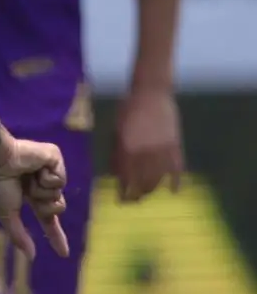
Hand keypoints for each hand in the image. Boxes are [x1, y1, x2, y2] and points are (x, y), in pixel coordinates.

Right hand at [0, 132, 69, 260]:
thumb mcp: (7, 215)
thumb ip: (19, 236)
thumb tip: (30, 257)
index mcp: (32, 198)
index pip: (48, 221)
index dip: (55, 237)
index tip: (64, 254)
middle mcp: (43, 185)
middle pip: (57, 208)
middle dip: (43, 205)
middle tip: (28, 191)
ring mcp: (50, 171)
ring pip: (59, 193)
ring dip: (41, 189)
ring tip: (27, 177)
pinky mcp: (55, 158)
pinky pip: (61, 178)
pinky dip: (46, 177)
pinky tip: (34, 168)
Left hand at [113, 86, 184, 201]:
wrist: (151, 92)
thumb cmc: (128, 110)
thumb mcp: (116, 133)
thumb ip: (116, 155)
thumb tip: (116, 176)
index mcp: (127, 150)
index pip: (125, 180)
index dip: (123, 193)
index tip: (121, 201)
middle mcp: (144, 153)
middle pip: (142, 183)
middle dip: (137, 195)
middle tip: (134, 200)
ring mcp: (162, 150)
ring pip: (159, 179)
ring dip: (153, 189)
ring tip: (147, 193)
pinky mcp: (176, 145)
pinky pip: (177, 168)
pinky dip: (176, 181)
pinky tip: (174, 191)